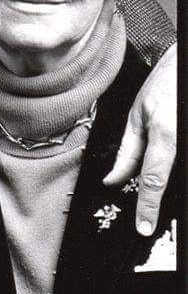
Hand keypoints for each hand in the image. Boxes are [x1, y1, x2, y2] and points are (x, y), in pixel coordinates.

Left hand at [103, 43, 175, 235]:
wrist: (187, 66)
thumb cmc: (165, 84)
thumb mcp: (137, 114)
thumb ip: (128, 151)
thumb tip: (113, 180)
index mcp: (164, 134)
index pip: (152, 179)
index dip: (147, 207)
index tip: (143, 227)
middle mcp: (184, 140)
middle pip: (172, 181)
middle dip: (162, 194)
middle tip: (151, 202)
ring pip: (180, 175)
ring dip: (171, 172)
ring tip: (163, 154)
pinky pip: (185, 167)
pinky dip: (176, 166)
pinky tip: (170, 151)